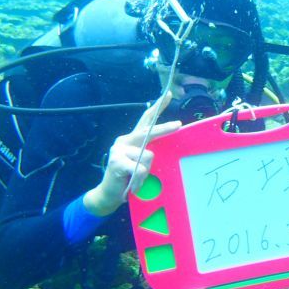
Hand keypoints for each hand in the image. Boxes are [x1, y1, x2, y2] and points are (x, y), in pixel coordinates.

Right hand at [84, 93, 180, 215]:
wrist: (109, 194)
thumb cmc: (128, 178)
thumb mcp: (141, 163)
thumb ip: (148, 153)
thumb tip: (157, 151)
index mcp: (132, 139)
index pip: (146, 119)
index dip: (157, 107)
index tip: (168, 94)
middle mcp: (125, 140)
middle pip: (148, 131)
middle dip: (165, 129)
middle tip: (179, 124)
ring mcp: (119, 150)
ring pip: (148, 156)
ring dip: (147, 172)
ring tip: (137, 180)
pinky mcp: (117, 162)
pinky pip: (140, 169)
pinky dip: (140, 180)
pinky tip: (132, 185)